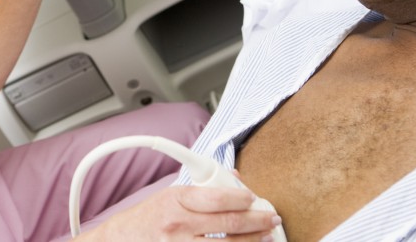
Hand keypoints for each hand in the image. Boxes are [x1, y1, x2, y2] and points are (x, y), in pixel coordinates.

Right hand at [78, 186, 280, 240]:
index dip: (242, 198)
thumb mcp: (168, 196)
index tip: (254, 199)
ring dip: (252, 241)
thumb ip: (200, 189)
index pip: (218, 198)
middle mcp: (178, 225)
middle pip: (229, 223)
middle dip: (257, 221)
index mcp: (175, 201)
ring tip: (265, 236)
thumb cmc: (144, 221)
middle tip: (271, 218)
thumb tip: (233, 181)